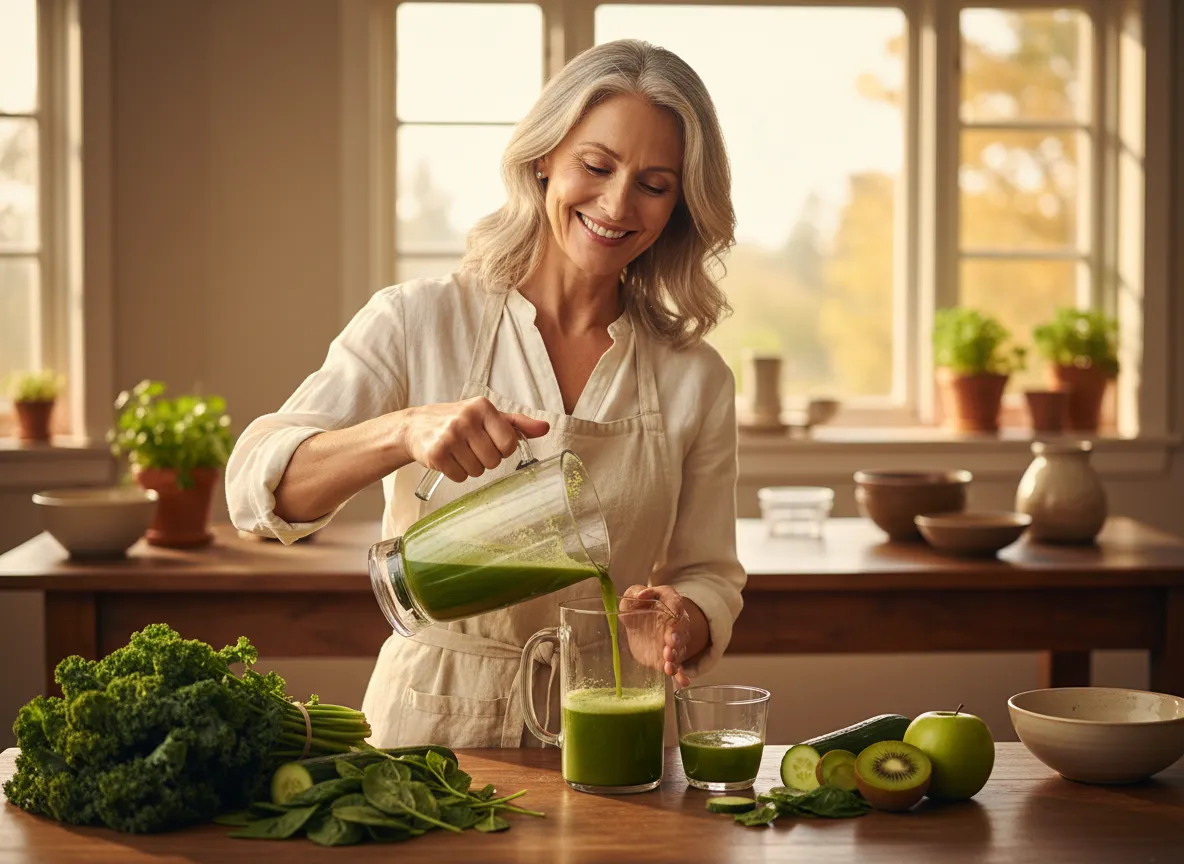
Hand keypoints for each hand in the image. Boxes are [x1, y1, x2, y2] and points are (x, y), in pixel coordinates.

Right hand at [397, 398, 548, 483]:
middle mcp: (466, 418)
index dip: (501, 449)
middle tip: (471, 448)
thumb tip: (545, 428)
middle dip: (485, 459)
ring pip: (477, 471)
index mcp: (483, 407)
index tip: (489, 442)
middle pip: (494, 461)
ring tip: (458, 453)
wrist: (414, 426)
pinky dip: (456, 473)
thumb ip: (517, 423)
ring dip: (470, 467)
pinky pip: (460, 477)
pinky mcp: (436, 453)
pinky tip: (447, 459)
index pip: (510, 443)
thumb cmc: (456, 421)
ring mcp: (450, 435)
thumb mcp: (487, 416)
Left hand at [620, 585, 704, 688]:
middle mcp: (675, 622)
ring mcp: (673, 642)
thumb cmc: (637, 608)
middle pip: (680, 629)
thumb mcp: (631, 597)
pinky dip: (681, 674)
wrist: (640, 626)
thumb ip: (634, 593)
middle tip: (670, 644)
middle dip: (677, 638)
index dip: (675, 609)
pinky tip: (683, 682)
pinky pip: (678, 666)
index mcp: (668, 603)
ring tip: (668, 662)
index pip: (675, 602)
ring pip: (679, 649)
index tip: (674, 617)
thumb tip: (640, 596)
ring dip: (675, 656)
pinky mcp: (668, 657)